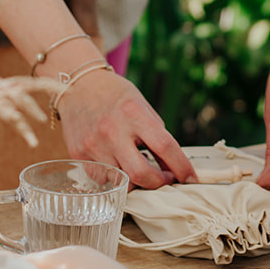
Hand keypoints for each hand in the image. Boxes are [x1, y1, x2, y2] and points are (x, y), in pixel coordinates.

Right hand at [55, 68, 195, 189]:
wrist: (78, 86)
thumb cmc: (115, 95)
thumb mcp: (142, 106)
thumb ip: (157, 135)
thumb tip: (172, 166)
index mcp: (133, 113)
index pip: (164, 146)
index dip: (182, 166)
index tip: (191, 178)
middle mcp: (112, 131)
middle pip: (141, 174)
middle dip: (158, 182)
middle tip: (164, 178)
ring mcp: (93, 145)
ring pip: (121, 182)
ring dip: (136, 182)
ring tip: (139, 169)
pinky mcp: (79, 154)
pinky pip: (102, 180)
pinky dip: (114, 178)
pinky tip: (117, 166)